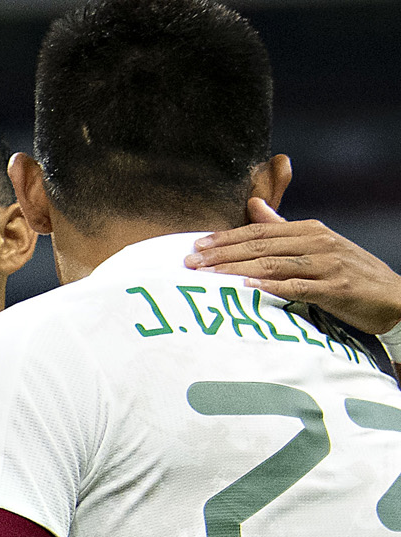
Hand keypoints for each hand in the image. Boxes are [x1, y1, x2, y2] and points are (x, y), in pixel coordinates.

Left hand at [186, 199, 400, 335]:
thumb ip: (282, 227)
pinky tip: (247, 288)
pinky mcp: (336, 288)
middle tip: (190, 263)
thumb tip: (253, 205)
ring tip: (208, 276)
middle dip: (222, 254)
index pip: (259, 230)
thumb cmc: (348, 272)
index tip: (196, 246)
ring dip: (236, 270)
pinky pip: (298, 286)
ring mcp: (328, 264)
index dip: (226, 237)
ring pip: (273, 264)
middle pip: (261, 245)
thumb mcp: (316, 244)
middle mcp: (318, 242)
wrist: (394, 297)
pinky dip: (271, 286)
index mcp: (310, 230)